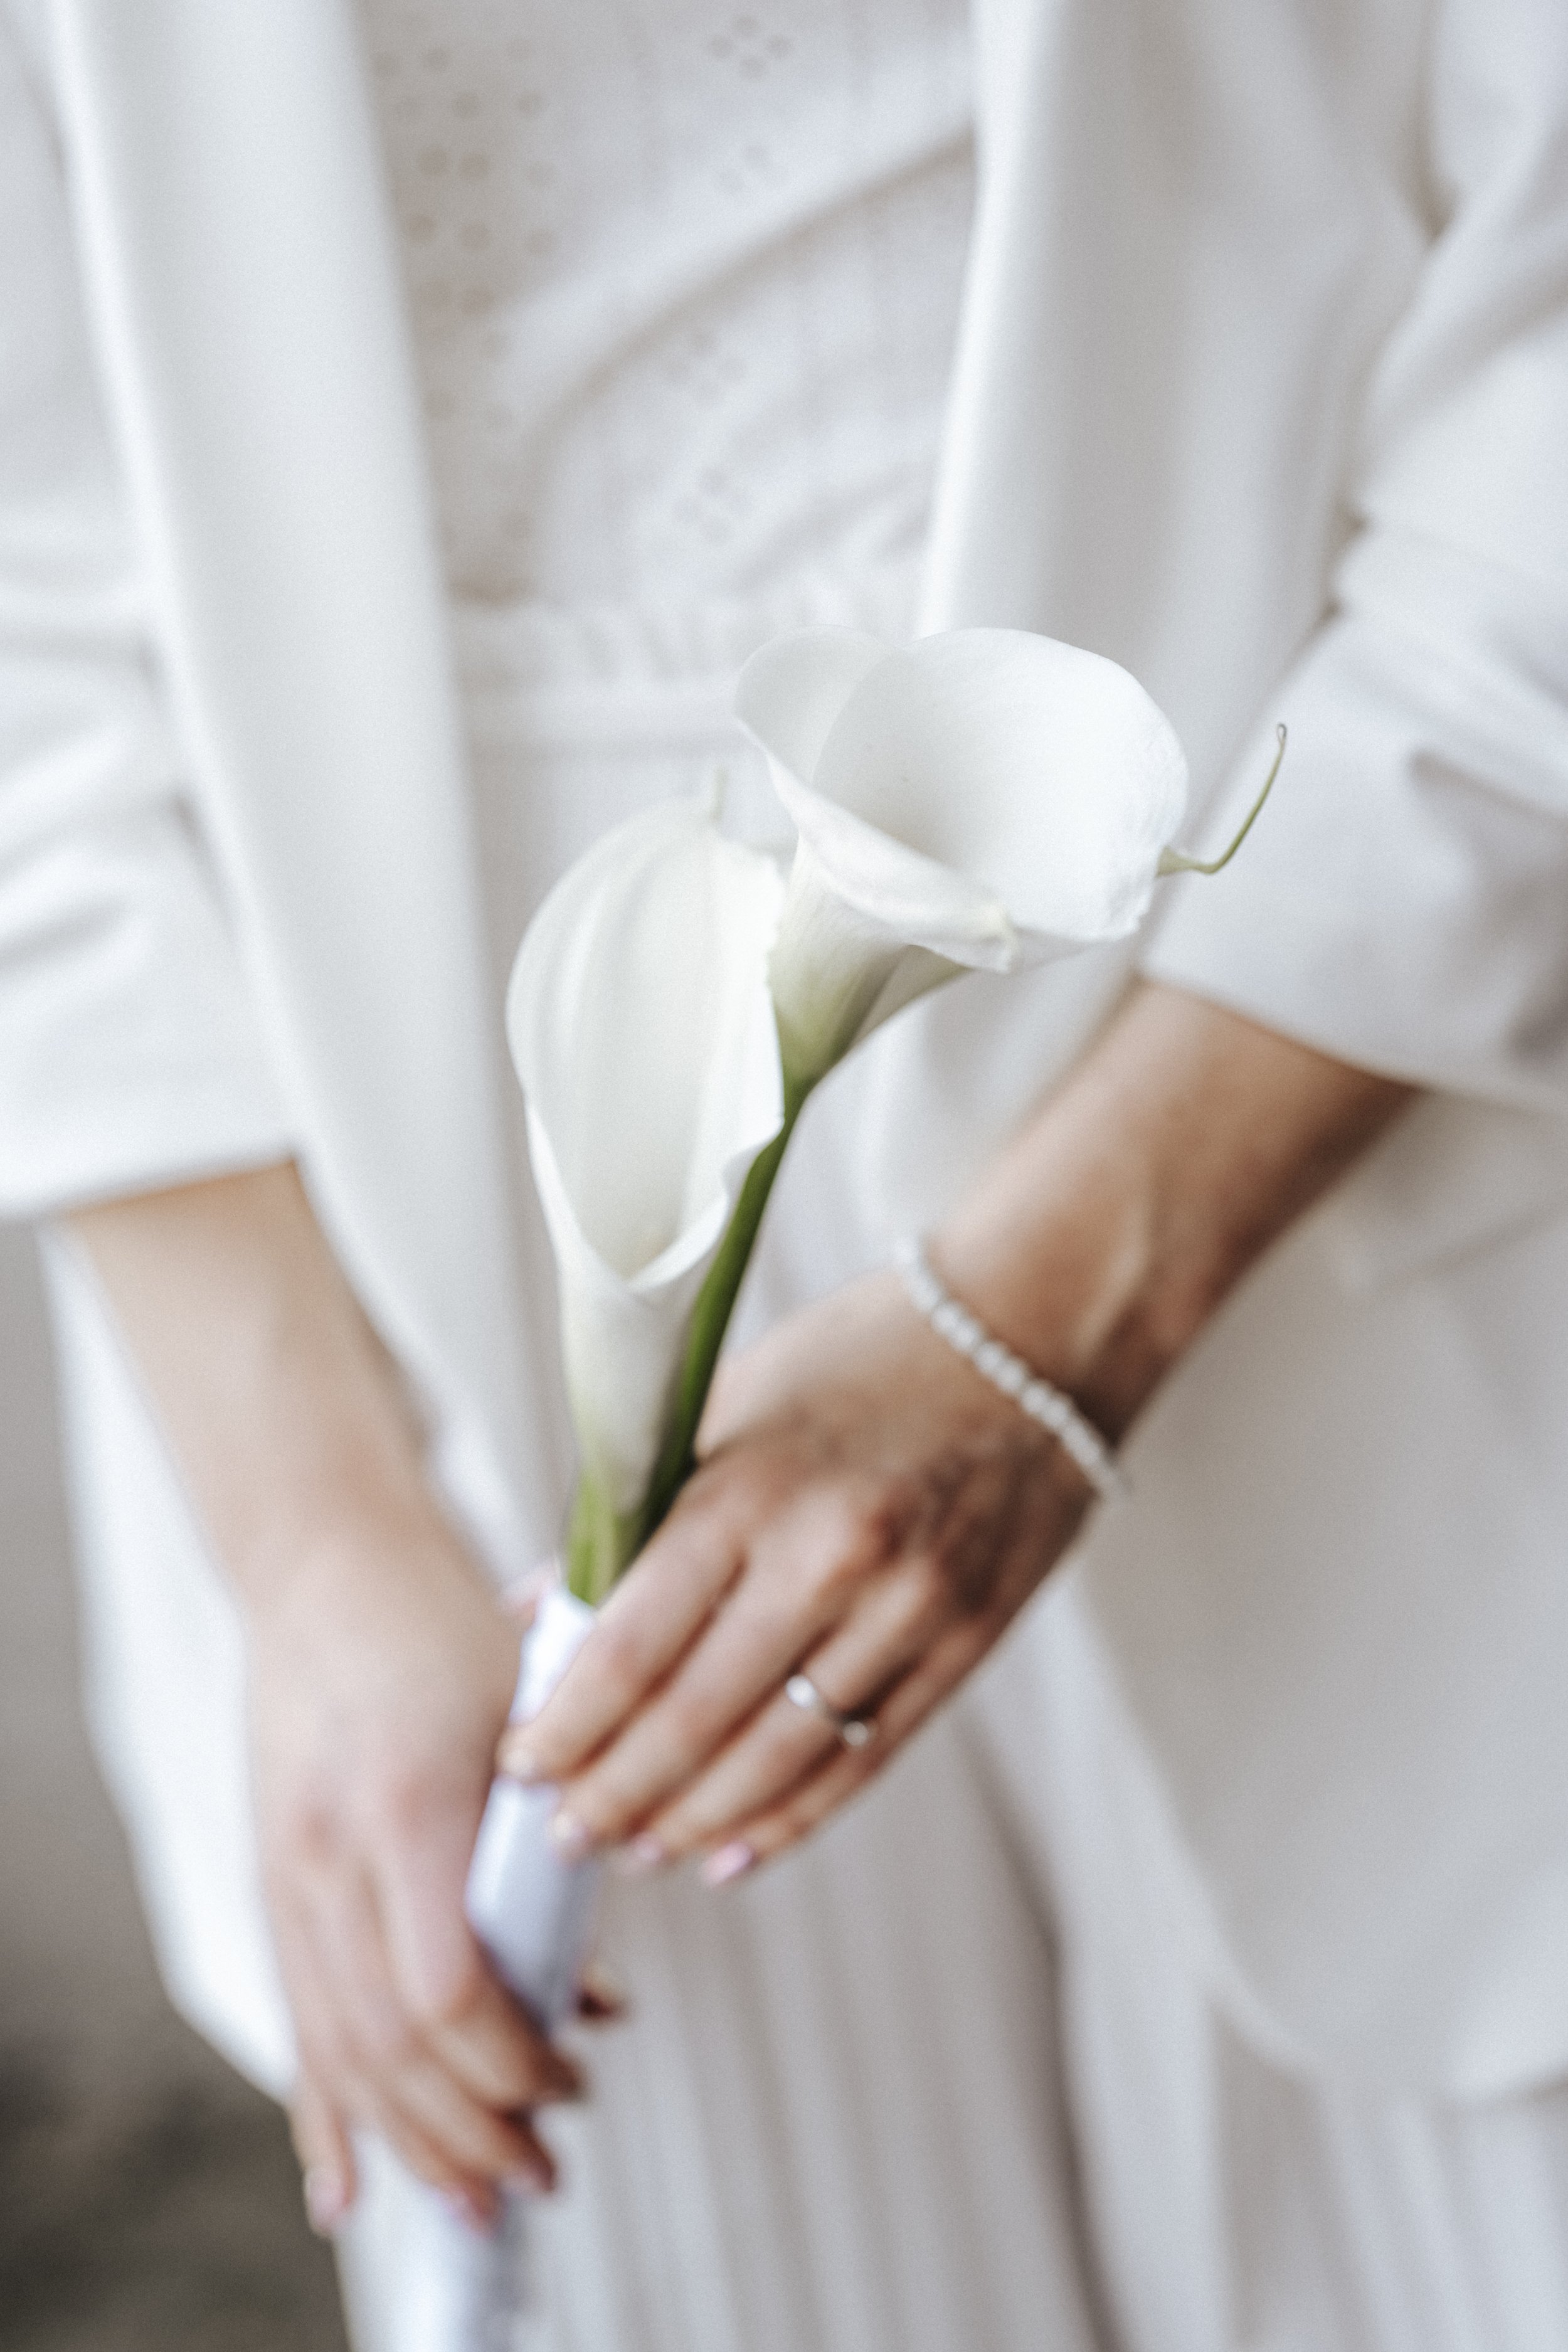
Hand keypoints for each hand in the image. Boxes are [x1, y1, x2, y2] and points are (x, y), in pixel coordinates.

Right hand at [254, 1507, 583, 2234]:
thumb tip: (590, 1987)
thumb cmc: (445, 1628)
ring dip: (413, 2141)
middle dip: (473, 2130)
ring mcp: (286, 1876)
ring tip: (483, 2199)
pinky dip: (324, 2114)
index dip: (511, 2061)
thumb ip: (554, 1845)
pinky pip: (296, 2023)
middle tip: (546, 2173)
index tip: (574, 2079)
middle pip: (389, 2048)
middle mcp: (328, 1856)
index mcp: (405, 1807)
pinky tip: (346, 2190)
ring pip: (338, 2053)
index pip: (444, 1990)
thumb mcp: (527, 1715)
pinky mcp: (272, 1886)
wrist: (328, 1569)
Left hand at [499, 1270, 1092, 1881]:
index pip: (631, 1646)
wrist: (1037, 1334)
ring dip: (693, 1822)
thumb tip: (538, 1605)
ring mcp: (906, 1611)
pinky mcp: (964, 1646)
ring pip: (777, 1761)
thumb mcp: (730, 1404)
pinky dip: (791, 1818)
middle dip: (612, 1795)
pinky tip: (734, 1850)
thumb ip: (636, 1512)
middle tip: (559, 1834)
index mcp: (750, 1488)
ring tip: (636, 1849)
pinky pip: (862, 1760)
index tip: (518, 1765)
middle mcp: (828, 1558)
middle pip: (694, 1721)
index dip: (565, 1726)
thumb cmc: (866, 1354)